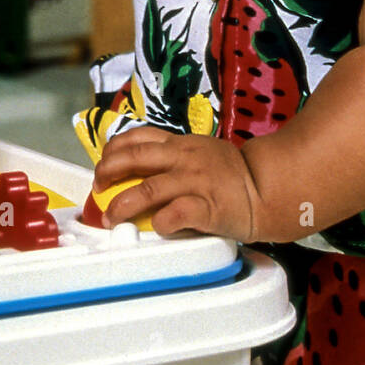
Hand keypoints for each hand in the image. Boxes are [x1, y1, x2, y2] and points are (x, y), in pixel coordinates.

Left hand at [93, 126, 262, 241]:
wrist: (267, 187)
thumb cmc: (233, 174)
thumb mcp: (201, 152)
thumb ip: (174, 157)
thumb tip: (140, 170)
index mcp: (181, 144)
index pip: (138, 137)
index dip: (113, 149)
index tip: (103, 163)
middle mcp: (184, 159)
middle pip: (134, 158)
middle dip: (107, 172)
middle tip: (98, 188)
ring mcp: (194, 182)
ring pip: (147, 189)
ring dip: (122, 205)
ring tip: (110, 217)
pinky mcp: (206, 207)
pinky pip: (174, 214)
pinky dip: (159, 222)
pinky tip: (155, 227)